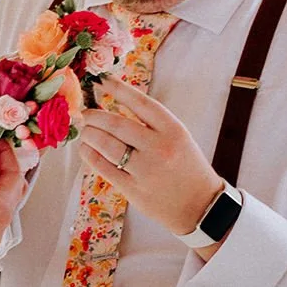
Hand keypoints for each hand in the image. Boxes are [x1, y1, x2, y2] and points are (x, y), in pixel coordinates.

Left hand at [77, 78, 226, 236]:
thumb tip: (113, 104)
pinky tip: (86, 148)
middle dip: (94, 115)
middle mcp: (159, 148)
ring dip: (89, 134)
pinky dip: (90, 155)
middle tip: (85, 113)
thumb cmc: (187, 166)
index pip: (139, 102)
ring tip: (84, 130)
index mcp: (173, 130)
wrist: (202, 206)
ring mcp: (145, 170)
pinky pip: (104, 168)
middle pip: (116, 124)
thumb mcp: (178, 137)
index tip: (99, 80)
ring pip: (107, 145)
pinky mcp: (134, 190)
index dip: (116, 88)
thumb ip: (151, 123)